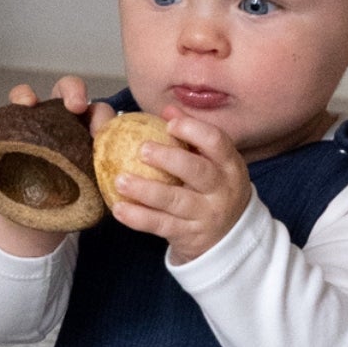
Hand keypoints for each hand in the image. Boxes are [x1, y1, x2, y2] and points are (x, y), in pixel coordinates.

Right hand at [0, 76, 95, 259]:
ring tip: (26, 105)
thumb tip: (121, 180)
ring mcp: (23, 125)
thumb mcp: (91, 193)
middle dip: (71, 90)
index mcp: (83, 129)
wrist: (34, 221)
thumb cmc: (68, 201)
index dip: (101, 116)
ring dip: (24, 95)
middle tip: (74, 105)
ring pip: (22, 96)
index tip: (99, 133)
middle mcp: (54, 119)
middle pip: (64, 90)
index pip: (97, 110)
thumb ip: (104, 182)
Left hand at [102, 111, 251, 265]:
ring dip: (146, 190)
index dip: (193, 130)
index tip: (169, 124)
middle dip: (169, 159)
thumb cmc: (212, 189)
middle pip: (198, 171)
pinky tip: (119, 208)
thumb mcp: (211, 162)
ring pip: (175, 201)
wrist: (228, 237)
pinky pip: (161, 225)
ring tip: (120, 180)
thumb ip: (191, 136)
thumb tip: (168, 109)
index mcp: (228, 164)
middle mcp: (222, 189)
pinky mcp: (188, 235)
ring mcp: (205, 214)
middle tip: (142, 149)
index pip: (217, 142)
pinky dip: (138, 218)